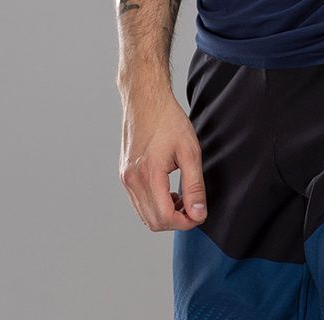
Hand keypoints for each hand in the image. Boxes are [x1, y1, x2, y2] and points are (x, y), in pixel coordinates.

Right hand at [119, 90, 207, 229]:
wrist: (146, 100)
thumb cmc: (169, 120)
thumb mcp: (190, 151)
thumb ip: (194, 186)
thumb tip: (198, 214)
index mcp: (148, 174)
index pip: (165, 217)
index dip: (186, 222)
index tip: (199, 214)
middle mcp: (132, 180)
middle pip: (153, 222)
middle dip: (176, 221)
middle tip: (193, 207)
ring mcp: (126, 178)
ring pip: (145, 215)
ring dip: (165, 215)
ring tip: (182, 198)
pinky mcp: (125, 175)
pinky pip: (139, 203)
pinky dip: (155, 205)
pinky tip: (169, 191)